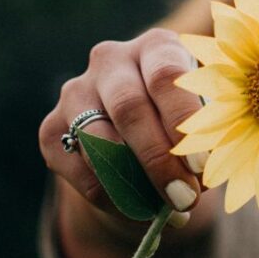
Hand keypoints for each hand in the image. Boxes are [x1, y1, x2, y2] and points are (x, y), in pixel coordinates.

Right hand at [39, 28, 205, 220]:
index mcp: (158, 47)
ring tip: (167, 209)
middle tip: (185, 198)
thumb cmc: (189, 120)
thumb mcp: (207, 117)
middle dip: (158, 159)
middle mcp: (112, 60)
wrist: (144, 134)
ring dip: (134, 182)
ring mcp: (76, 92)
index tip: (202, 165)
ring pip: (98, 139)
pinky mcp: (51, 128)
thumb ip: (206, 136)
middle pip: (129, 108)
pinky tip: (140, 211)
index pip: (166, 76)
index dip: (183, 122)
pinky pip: (77, 167)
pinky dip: (111, 195)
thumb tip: (201, 177)